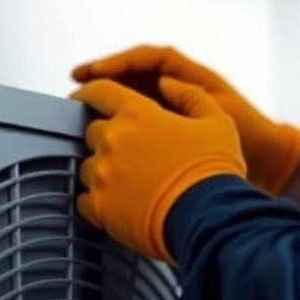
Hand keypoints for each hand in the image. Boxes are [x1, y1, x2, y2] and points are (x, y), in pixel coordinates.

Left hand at [72, 45, 299, 195]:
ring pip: (87, 165)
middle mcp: (114, 139)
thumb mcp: (216, 119)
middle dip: (106, 135)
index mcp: (138, 113)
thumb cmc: (213, 168)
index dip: (89, 90)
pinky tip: (119, 203)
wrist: (208, 215)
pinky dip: (98, 199)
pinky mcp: (99, 208)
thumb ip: (189, 94)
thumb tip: (168, 83)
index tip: (85, 97)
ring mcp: (103, 175)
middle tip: (129, 148)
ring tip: (129, 180)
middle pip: (92, 129)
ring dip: (102, 168)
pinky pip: (84, 199)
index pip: (99, 90)